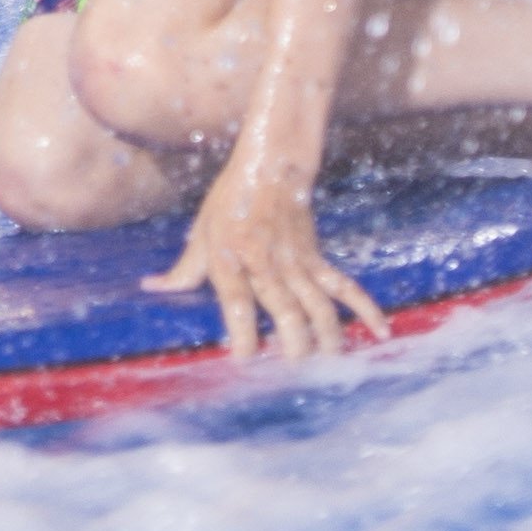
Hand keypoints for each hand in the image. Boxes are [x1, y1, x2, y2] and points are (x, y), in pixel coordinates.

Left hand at [149, 165, 386, 358]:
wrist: (272, 164)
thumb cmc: (229, 200)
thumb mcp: (200, 232)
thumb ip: (182, 268)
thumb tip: (152, 288)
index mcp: (230, 257)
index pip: (237, 302)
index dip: (243, 333)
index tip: (246, 360)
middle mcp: (265, 262)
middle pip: (285, 310)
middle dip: (292, 343)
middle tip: (293, 366)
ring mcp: (295, 261)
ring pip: (318, 304)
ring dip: (326, 335)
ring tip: (327, 360)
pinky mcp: (316, 258)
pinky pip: (344, 286)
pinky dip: (365, 309)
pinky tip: (379, 333)